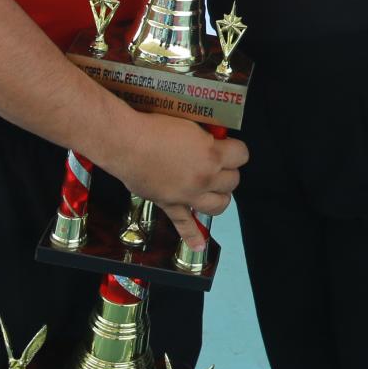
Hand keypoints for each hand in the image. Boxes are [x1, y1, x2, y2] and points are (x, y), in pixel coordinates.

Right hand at [109, 112, 246, 248]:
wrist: (125, 143)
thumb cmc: (154, 128)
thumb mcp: (188, 124)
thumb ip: (204, 137)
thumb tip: (211, 140)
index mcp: (212, 155)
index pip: (241, 154)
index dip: (235, 149)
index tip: (229, 146)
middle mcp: (205, 178)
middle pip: (233, 180)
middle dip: (228, 170)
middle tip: (218, 162)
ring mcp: (188, 194)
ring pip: (219, 204)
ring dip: (221, 196)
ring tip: (215, 188)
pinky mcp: (170, 204)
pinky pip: (183, 224)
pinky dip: (191, 236)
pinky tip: (198, 244)